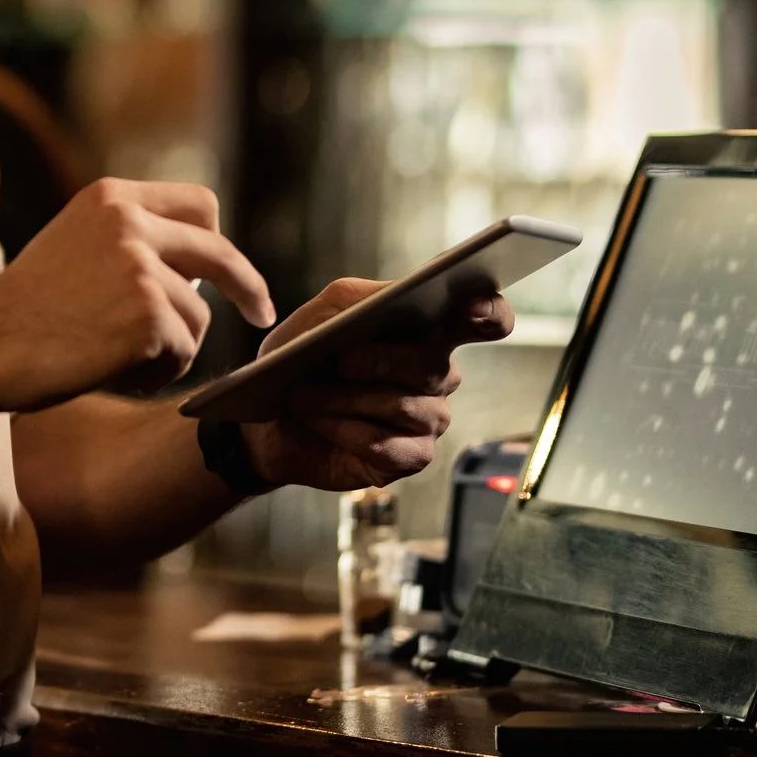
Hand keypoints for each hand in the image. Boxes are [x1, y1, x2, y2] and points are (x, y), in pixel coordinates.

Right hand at [0, 179, 271, 413]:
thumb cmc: (21, 312)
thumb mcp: (74, 246)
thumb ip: (129, 242)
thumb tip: (195, 268)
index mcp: (111, 197)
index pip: (199, 204)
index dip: (219, 240)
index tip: (232, 271)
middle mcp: (129, 222)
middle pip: (219, 252)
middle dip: (249, 285)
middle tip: (261, 314)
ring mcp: (141, 266)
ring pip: (199, 316)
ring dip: (172, 348)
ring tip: (116, 359)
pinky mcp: (149, 314)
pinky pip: (184, 351)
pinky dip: (158, 372)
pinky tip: (114, 372)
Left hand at [242, 277, 514, 492]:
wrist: (266, 419)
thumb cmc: (299, 361)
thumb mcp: (317, 317)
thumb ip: (355, 300)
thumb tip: (390, 298)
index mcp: (427, 331)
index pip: (485, 317)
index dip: (489, 312)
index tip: (472, 308)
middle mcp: (438, 374)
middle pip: (434, 364)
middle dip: (382, 360)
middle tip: (341, 361)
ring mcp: (430, 418)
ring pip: (406, 406)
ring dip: (348, 399)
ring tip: (306, 396)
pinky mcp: (412, 457)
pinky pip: (389, 445)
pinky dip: (347, 431)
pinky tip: (322, 423)